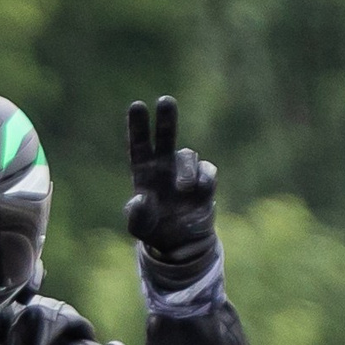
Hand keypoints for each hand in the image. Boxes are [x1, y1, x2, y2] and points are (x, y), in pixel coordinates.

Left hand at [124, 95, 218, 263]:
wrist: (180, 244)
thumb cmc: (154, 230)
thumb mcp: (140, 228)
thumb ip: (136, 215)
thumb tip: (140, 199)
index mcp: (144, 171)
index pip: (139, 144)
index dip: (138, 125)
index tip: (137, 105)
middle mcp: (165, 166)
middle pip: (166, 136)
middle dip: (166, 118)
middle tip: (166, 100)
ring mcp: (185, 172)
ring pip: (188, 155)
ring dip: (186, 170)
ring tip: (183, 189)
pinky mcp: (204, 183)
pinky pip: (208, 171)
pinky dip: (205, 179)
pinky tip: (200, 192)